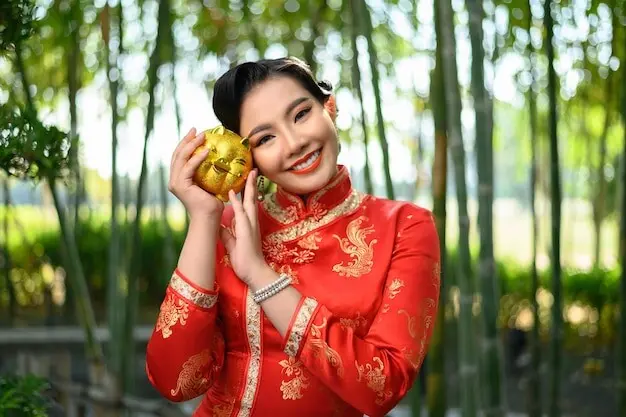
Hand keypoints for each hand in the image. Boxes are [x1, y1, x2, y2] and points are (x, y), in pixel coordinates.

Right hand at [168, 127, 223, 218]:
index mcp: (179, 178)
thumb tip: (219, 157)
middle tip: (196, 129)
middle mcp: (174, 180)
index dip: (186, 143)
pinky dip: (197, 158)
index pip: (180, 156)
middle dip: (186, 140)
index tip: (196, 133)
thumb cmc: (213, 203)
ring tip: (202, 136)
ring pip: (181, 158)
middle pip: (177, 154)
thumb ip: (209, 171)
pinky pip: (189, 168)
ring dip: (192, 145)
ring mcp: (176, 183)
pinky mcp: (180, 186)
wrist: (209, 218)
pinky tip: (206, 150)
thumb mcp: (211, 183)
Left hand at [219, 169, 266, 283]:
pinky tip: (233, 192)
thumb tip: (220, 227)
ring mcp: (250, 224)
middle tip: (252, 169)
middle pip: (252, 198)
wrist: (255, 272)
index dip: (247, 191)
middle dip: (252, 183)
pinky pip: (241, 213)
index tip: (245, 179)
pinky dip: (237, 202)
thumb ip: (227, 234)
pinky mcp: (246, 230)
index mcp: (248, 224)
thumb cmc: (245, 260)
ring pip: (250, 201)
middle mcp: (251, 221)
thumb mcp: (233, 244)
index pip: (248, 203)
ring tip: (248, 172)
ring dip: (248, 187)